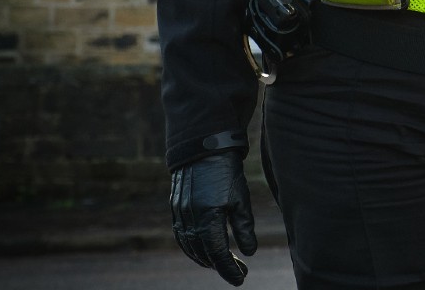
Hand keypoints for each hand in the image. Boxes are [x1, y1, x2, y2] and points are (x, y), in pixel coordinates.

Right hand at [170, 150, 257, 285]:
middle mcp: (190, 220)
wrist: (204, 148)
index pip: (219, 254)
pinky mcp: (175, 209)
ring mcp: (180, 215)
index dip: (229, 269)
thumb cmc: (226, 172)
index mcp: (209, 219)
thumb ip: (244, 227)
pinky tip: (203, 250)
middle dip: (220, 266)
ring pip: (190, 247)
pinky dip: (192, 247)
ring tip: (222, 263)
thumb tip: (249, 252)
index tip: (241, 279)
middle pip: (204, 254)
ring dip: (205, 258)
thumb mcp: (241, 199)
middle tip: (238, 271)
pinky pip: (182, 236)